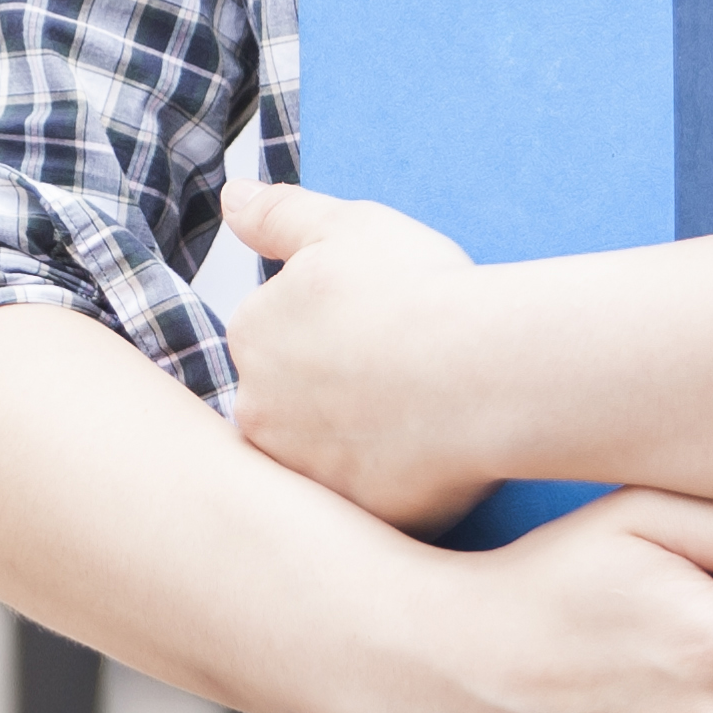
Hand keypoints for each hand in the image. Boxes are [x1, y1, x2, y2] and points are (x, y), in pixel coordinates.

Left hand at [224, 179, 499, 530]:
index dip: (325, 331)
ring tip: (417, 413)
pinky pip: (368, 501)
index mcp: (251, 337)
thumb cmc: (415, 291)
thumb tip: (231, 197)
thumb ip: (277, 214)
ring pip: (323, 457)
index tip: (370, 325)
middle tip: (395, 373)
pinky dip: (394, 482)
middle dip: (331, 393)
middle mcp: (260, 411)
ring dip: (356, 440)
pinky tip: (432, 454)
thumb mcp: (342, 226)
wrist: (481, 368)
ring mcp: (305, 472)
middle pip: (287, 404)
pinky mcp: (354, 515)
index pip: (271, 338)